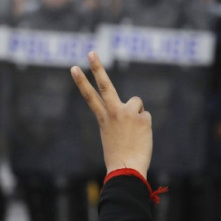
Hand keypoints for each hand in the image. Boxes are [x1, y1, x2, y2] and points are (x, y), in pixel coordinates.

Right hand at [71, 52, 152, 179]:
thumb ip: (117, 119)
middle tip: (91, 52)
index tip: (74, 67)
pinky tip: (140, 137)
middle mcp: (114, 112)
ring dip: (136, 114)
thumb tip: (132, 110)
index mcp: (103, 118)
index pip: (90, 96)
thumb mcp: (111, 135)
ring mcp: (128, 113)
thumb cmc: (119, 156)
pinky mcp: (142, 118)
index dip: (82, 81)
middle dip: (97, 68)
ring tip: (133, 132)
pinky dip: (145, 126)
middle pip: (105, 85)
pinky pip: (145, 116)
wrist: (127, 168)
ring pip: (136, 103)